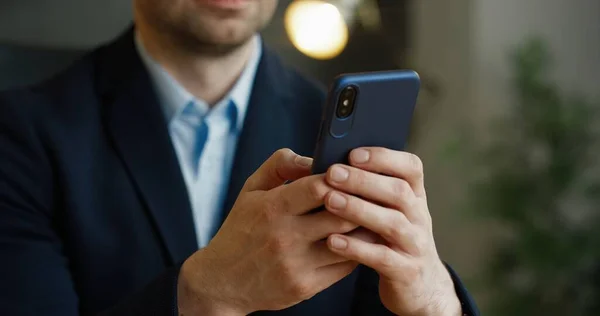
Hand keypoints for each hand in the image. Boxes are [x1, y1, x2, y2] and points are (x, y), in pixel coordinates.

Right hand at [177, 149, 358, 315]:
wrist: (223, 281)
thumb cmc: (241, 229)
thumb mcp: (251, 190)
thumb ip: (281, 165)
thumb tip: (314, 158)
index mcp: (272, 208)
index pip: (318, 187)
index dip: (341, 178)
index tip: (352, 174)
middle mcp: (285, 237)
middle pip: (341, 215)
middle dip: (361, 202)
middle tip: (372, 195)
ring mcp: (296, 264)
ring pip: (349, 243)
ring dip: (364, 228)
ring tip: (372, 216)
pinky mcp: (305, 287)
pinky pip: (345, 266)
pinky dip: (357, 250)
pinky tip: (358, 240)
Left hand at [323, 148, 461, 315]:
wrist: (421, 286)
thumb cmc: (393, 239)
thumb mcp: (391, 211)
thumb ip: (372, 190)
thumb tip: (335, 164)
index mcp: (416, 196)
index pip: (411, 167)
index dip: (384, 158)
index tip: (353, 153)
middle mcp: (419, 217)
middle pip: (398, 192)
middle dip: (363, 180)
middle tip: (332, 173)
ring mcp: (415, 244)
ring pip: (391, 223)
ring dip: (359, 209)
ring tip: (329, 200)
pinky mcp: (406, 271)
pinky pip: (382, 257)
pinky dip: (357, 248)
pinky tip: (332, 241)